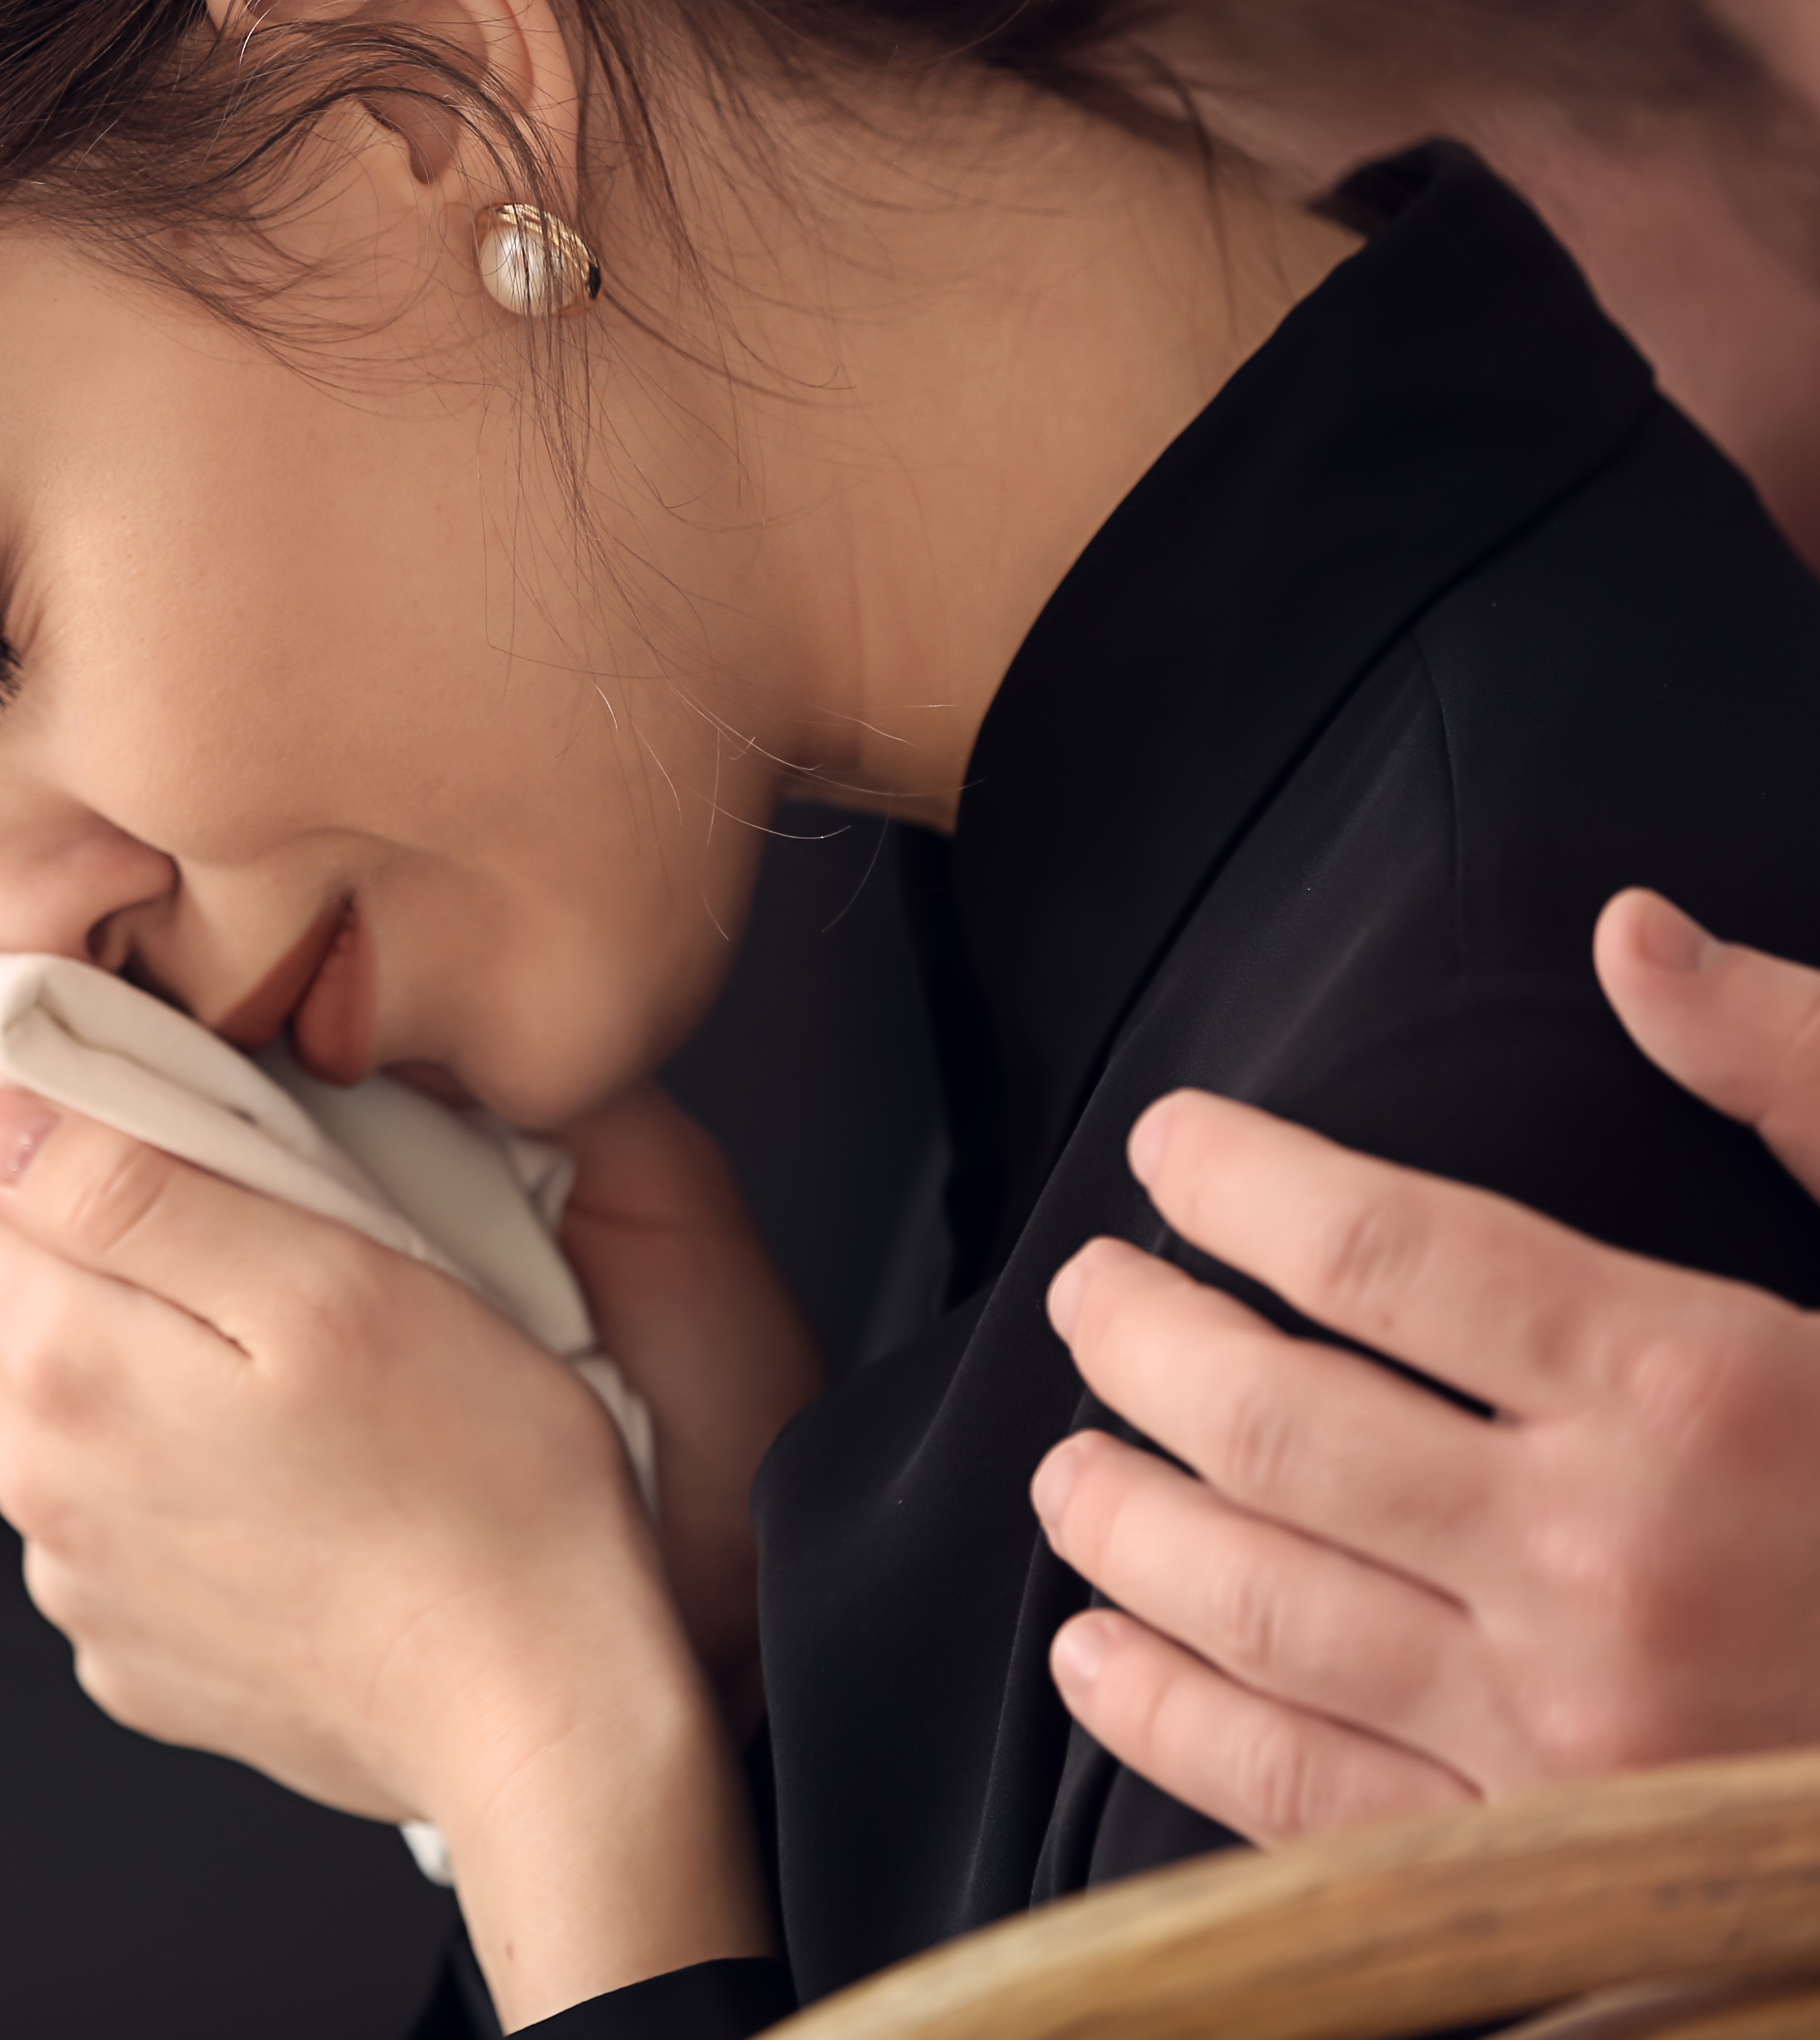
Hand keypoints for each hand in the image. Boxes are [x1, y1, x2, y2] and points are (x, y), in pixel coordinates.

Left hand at [0, 816, 767, 2019]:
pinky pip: (62, 1483)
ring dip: (9, 1270)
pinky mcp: (128, 1635)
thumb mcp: (325, 1280)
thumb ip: (132, 1191)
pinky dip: (84, 1392)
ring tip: (100, 1189)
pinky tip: (184, 1366)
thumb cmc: (484, 1488)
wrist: (545, 1723)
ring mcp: (75, 1572)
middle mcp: (37, 1482)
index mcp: (66, 1368)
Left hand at [1032, 887, 1819, 1844]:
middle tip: (1087, 1293)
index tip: (1172, 1148)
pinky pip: (1293, 1792)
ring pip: (1251, 1600)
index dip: (1242, 1180)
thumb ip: (1806, 1081)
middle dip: (1139, 1340)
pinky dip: (1164, 1713)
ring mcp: (1564, 1738)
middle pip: (1272, 1420)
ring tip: (1065, 1458)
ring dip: (1120, 1518)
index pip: (1384, 1251)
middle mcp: (1606, 1564)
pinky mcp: (1545, 1871)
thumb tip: (1635, 938)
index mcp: (1702, 1394)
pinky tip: (1096, 1651)